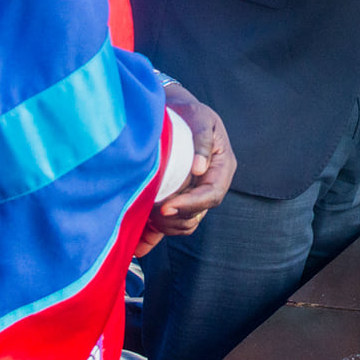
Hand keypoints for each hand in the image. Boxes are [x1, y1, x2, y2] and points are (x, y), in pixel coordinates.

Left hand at [138, 82, 236, 255]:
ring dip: (164, 225)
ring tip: (142, 213)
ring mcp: (192, 196)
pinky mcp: (176, 202)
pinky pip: (168, 228)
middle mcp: (208, 185)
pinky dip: (153, 238)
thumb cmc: (190, 114)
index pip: (212, 195)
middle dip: (173, 216)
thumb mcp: (201, 120)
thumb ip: (202, 142)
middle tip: (149, 209)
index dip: (190, 204)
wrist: (175, 113)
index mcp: (221, 169)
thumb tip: (201, 169)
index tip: (166, 206)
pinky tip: (137, 245)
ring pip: (183, 224)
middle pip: (197, 214)